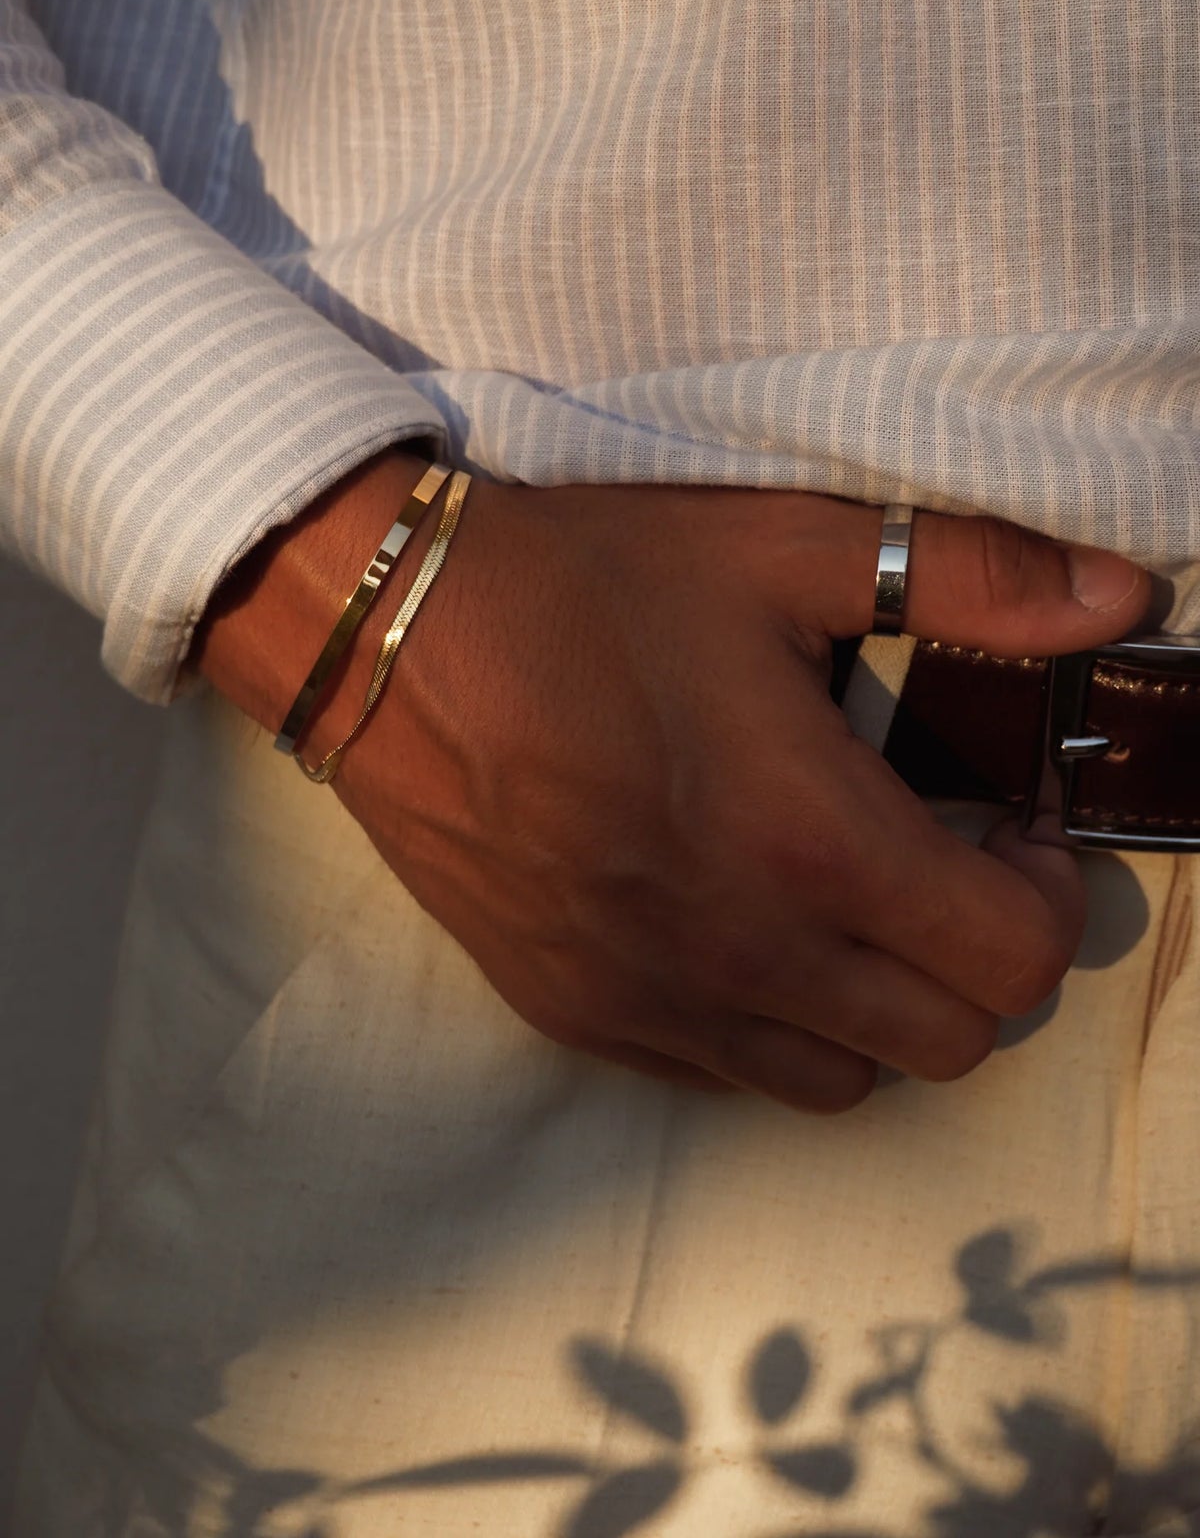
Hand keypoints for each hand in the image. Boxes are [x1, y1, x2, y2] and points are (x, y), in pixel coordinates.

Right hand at [197, 455, 1149, 1110]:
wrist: (378, 631)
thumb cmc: (580, 583)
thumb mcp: (776, 549)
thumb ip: (966, 573)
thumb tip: (1122, 597)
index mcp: (807, 840)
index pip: (1009, 958)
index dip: (1046, 895)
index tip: (1012, 823)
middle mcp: (739, 949)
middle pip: (949, 1042)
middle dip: (979, 957)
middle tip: (940, 858)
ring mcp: (649, 997)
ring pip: (843, 1082)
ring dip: (880, 1004)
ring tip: (842, 898)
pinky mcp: (573, 1010)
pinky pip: (722, 1073)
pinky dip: (770, 1023)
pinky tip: (736, 919)